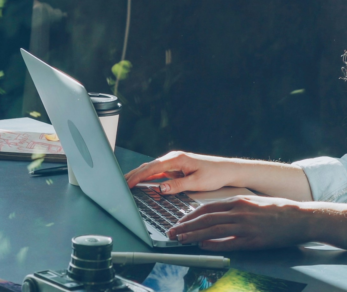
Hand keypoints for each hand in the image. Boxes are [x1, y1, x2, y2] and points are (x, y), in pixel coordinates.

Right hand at [124, 151, 239, 192]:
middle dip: (133, 175)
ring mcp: (174, 163)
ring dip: (139, 176)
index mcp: (176, 159)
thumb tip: (161, 188)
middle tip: (119, 184)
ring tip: (126, 183)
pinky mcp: (176, 168)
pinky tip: (141, 183)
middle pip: (148, 167)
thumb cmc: (215, 175)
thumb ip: (178, 185)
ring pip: (151, 169)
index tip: (126, 184)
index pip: (151, 168)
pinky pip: (158, 173)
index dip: (137, 177)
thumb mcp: (197, 183)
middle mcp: (173, 158)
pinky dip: (148, 177)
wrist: (227, 170)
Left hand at [167, 196, 308, 250]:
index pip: (207, 207)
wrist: (300, 217)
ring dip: (194, 235)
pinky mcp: (254, 240)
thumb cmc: (278, 210)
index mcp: (238, 200)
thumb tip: (218, 214)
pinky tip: (202, 245)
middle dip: (186, 225)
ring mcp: (246, 226)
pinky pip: (229, 242)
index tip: (179, 221)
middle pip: (206, 218)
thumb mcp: (253, 202)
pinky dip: (214, 243)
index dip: (191, 215)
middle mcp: (239, 211)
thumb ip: (236, 206)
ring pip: (213, 229)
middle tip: (172, 232)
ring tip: (181, 239)